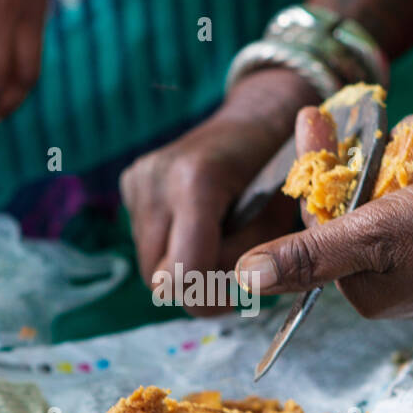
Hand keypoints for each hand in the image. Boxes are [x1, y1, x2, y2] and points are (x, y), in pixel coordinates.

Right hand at [120, 69, 319, 312]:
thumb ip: (255, 254)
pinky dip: (174, 246)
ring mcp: (138, 179)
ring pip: (150, 266)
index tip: (233, 295)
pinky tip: (201, 224)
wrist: (258, 116)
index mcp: (196, 180)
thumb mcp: (281, 214)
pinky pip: (147, 242)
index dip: (210, 296)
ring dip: (185, 267)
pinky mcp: (131, 183)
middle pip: (160, 278)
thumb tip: (231, 292)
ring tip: (218, 241)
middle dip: (198, 284)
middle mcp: (156, 178)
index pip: (184, 271)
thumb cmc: (280, 165)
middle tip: (233, 271)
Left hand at [235, 110, 412, 317]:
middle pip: (362, 196)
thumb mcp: (374, 236)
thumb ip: (307, 255)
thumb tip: (239, 280)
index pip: (319, 218)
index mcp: (363, 288)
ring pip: (405, 182)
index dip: (317, 164)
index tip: (313, 112)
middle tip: (398, 112)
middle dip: (385, 152)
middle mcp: (392, 277)